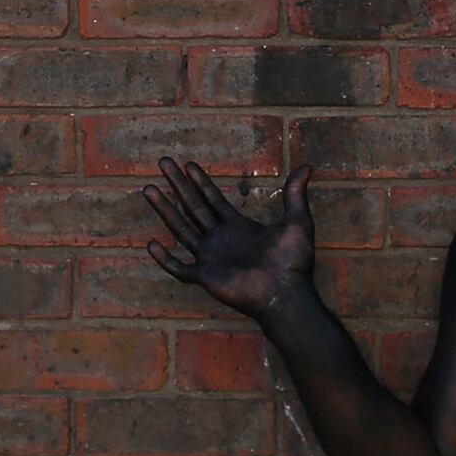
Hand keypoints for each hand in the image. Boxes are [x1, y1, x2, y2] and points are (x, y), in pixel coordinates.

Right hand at [143, 158, 315, 317]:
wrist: (286, 292)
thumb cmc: (293, 262)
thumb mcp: (298, 222)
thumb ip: (295, 195)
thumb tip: (307, 167)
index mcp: (238, 226)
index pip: (213, 199)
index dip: (200, 182)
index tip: (187, 164)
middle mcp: (220, 239)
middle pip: (192, 207)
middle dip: (177, 185)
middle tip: (163, 163)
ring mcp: (210, 257)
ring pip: (181, 228)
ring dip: (165, 209)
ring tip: (148, 189)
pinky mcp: (205, 276)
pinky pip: (180, 268)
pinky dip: (165, 258)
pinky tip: (151, 245)